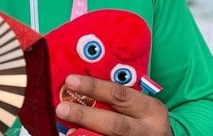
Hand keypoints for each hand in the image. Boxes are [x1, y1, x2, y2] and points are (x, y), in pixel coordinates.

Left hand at [55, 75, 171, 135]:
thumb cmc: (143, 120)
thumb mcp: (138, 107)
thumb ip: (115, 100)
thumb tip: (78, 91)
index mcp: (151, 109)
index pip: (120, 94)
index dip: (94, 87)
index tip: (71, 81)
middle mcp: (149, 130)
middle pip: (114, 124)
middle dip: (85, 116)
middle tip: (62, 109)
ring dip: (84, 134)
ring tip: (67, 130)